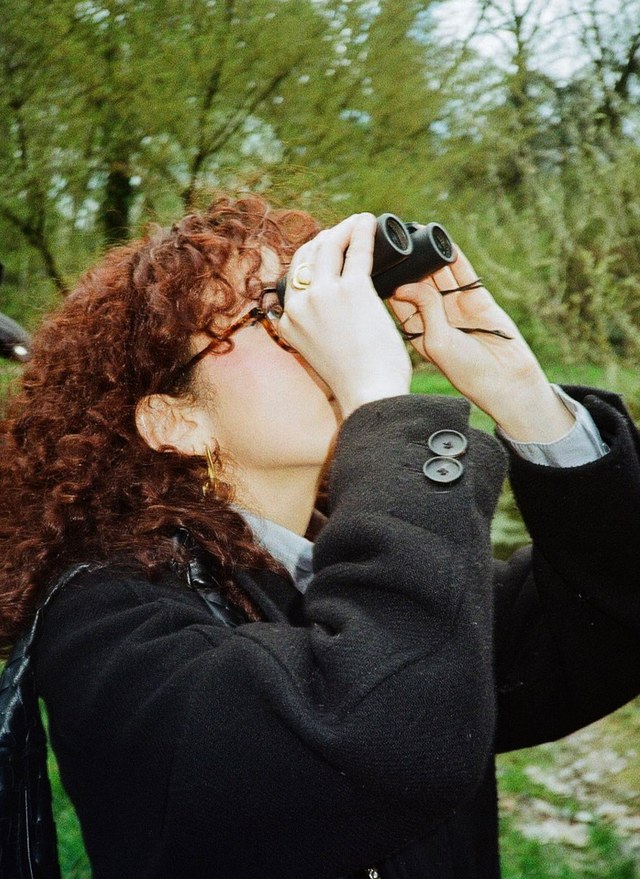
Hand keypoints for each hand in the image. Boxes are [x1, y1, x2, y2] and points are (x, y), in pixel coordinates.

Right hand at [277, 214, 411, 417]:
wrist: (369, 395)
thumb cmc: (354, 382)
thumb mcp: (319, 356)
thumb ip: (314, 334)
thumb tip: (326, 321)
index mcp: (288, 322)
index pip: (294, 279)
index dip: (311, 260)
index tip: (328, 251)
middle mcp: (299, 305)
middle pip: (307, 258)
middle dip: (324, 240)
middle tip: (342, 233)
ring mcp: (324, 295)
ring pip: (328, 247)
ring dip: (342, 229)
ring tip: (358, 222)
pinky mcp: (353, 290)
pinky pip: (358, 251)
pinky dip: (363, 232)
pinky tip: (369, 222)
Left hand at [388, 247, 574, 441]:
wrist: (506, 380)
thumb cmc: (465, 370)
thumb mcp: (436, 341)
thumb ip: (423, 308)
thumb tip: (405, 283)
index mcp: (417, 331)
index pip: (396, 300)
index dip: (387, 280)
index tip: (374, 259)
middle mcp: (434, 317)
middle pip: (417, 282)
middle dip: (407, 262)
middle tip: (394, 238)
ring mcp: (456, 307)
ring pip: (438, 274)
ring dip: (428, 255)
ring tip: (416, 232)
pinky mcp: (477, 299)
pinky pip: (463, 273)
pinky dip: (454, 257)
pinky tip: (443, 240)